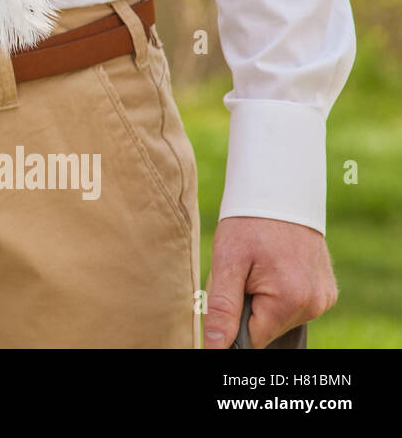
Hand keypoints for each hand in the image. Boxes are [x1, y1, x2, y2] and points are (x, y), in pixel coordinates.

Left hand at [204, 216, 337, 347]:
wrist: (279, 193)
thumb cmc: (248, 224)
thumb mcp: (227, 263)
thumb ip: (222, 309)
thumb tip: (214, 347)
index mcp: (290, 300)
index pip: (252, 339)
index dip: (234, 322)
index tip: (230, 294)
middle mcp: (314, 304)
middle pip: (267, 328)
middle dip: (249, 307)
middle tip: (244, 273)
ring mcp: (324, 298)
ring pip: (280, 318)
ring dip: (265, 300)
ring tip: (260, 266)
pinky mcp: (327, 291)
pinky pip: (295, 305)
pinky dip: (281, 293)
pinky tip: (276, 267)